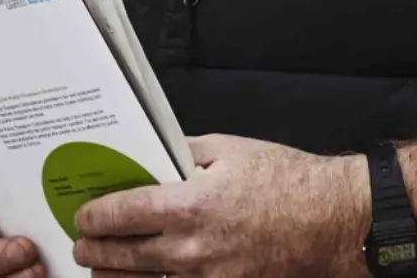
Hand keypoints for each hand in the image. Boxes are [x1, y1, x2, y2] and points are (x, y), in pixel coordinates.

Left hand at [70, 134, 365, 277]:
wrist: (333, 221)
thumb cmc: (284, 180)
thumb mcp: (228, 150)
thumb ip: (181, 153)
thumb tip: (148, 156)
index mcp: (189, 205)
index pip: (123, 215)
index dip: (94, 218)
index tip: (83, 217)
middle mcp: (193, 251)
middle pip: (125, 260)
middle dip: (97, 254)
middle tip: (84, 247)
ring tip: (104, 271)